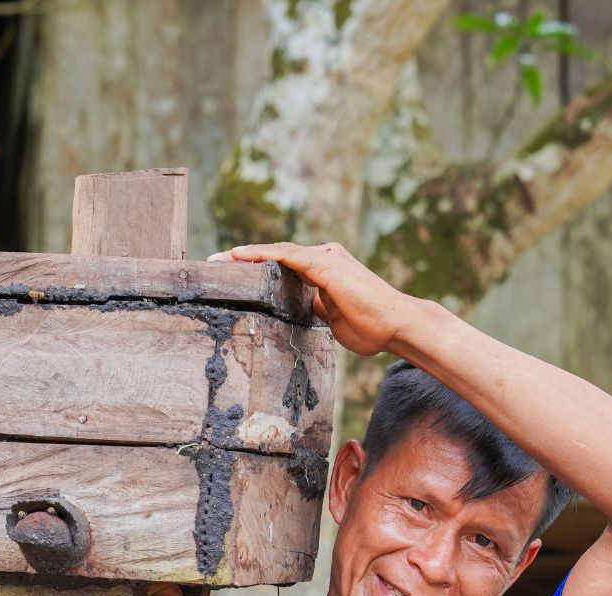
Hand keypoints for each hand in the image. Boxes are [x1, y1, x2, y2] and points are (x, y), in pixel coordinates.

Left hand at [208, 242, 418, 357]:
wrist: (398, 326)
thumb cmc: (373, 328)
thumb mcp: (334, 318)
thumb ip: (316, 308)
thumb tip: (298, 311)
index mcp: (326, 269)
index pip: (284, 264)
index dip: (257, 267)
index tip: (231, 274)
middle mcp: (325, 256)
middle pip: (276, 254)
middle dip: (244, 260)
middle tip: (213, 266)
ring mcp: (326, 257)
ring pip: (277, 252)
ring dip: (245, 255)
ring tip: (217, 262)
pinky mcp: (325, 265)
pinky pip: (286, 256)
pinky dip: (261, 255)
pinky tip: (239, 257)